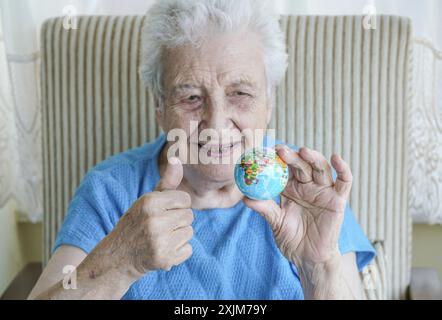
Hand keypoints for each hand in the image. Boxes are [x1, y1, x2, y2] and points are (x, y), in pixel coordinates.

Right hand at [108, 157, 193, 277]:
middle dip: (178, 221)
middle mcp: (154, 220)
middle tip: (161, 227)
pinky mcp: (164, 259)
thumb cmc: (138, 222)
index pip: (185, 199)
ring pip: (189, 232)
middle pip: (189, 216)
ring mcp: (159, 241)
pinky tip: (163, 250)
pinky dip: (179, 251)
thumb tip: (177, 158)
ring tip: (161, 238)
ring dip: (179, 236)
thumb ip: (166, 181)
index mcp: (150, 202)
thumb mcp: (148, 200)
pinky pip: (188, 249)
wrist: (119, 256)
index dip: (177, 205)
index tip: (165, 212)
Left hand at [244, 146, 352, 267]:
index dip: (276, 158)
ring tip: (303, 151)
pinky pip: (344, 182)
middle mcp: (307, 186)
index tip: (265, 151)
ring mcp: (323, 191)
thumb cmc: (291, 239)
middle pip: (301, 165)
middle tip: (280, 150)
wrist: (308, 258)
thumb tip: (244, 198)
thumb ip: (264, 209)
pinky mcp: (338, 200)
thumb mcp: (275, 222)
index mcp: (290, 188)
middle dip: (291, 156)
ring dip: (313, 158)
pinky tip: (336, 158)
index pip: (284, 168)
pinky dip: (343, 169)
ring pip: (320, 168)